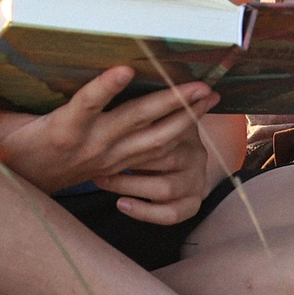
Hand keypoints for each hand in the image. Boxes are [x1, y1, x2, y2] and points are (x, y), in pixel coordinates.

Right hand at [0, 67, 218, 198]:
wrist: (23, 191)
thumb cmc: (3, 153)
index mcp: (62, 131)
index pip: (86, 106)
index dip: (105, 89)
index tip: (126, 69)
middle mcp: (92, 145)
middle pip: (136, 122)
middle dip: (170, 103)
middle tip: (200, 84)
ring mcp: (109, 156)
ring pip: (154, 138)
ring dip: (184, 117)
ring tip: (211, 97)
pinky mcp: (118, 163)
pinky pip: (154, 150)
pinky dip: (178, 135)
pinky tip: (199, 119)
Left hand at [92, 121, 222, 226]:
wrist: (184, 169)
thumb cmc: (150, 137)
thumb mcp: (151, 119)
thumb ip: (143, 109)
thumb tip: (117, 81)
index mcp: (186, 127)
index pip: (177, 119)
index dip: (154, 119)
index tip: (118, 120)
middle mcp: (196, 154)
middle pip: (168, 155)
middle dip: (130, 158)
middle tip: (97, 156)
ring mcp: (196, 180)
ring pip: (165, 187)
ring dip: (130, 184)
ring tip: (101, 179)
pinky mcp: (192, 203)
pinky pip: (171, 213)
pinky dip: (145, 212)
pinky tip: (121, 204)